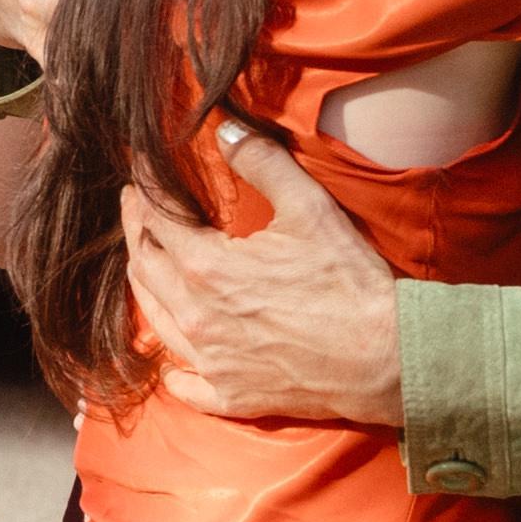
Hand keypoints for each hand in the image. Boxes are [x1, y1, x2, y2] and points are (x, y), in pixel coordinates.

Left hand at [119, 132, 406, 425]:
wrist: (384, 358)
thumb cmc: (349, 282)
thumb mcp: (309, 208)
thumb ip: (261, 162)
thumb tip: (222, 127)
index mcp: (207, 267)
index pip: (157, 219)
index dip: (145, 191)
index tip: (140, 172)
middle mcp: (195, 316)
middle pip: (144, 267)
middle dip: (136, 231)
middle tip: (136, 207)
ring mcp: (210, 361)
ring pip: (154, 320)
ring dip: (145, 286)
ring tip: (144, 263)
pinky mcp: (230, 394)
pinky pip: (186, 385)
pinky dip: (175, 370)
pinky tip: (174, 363)